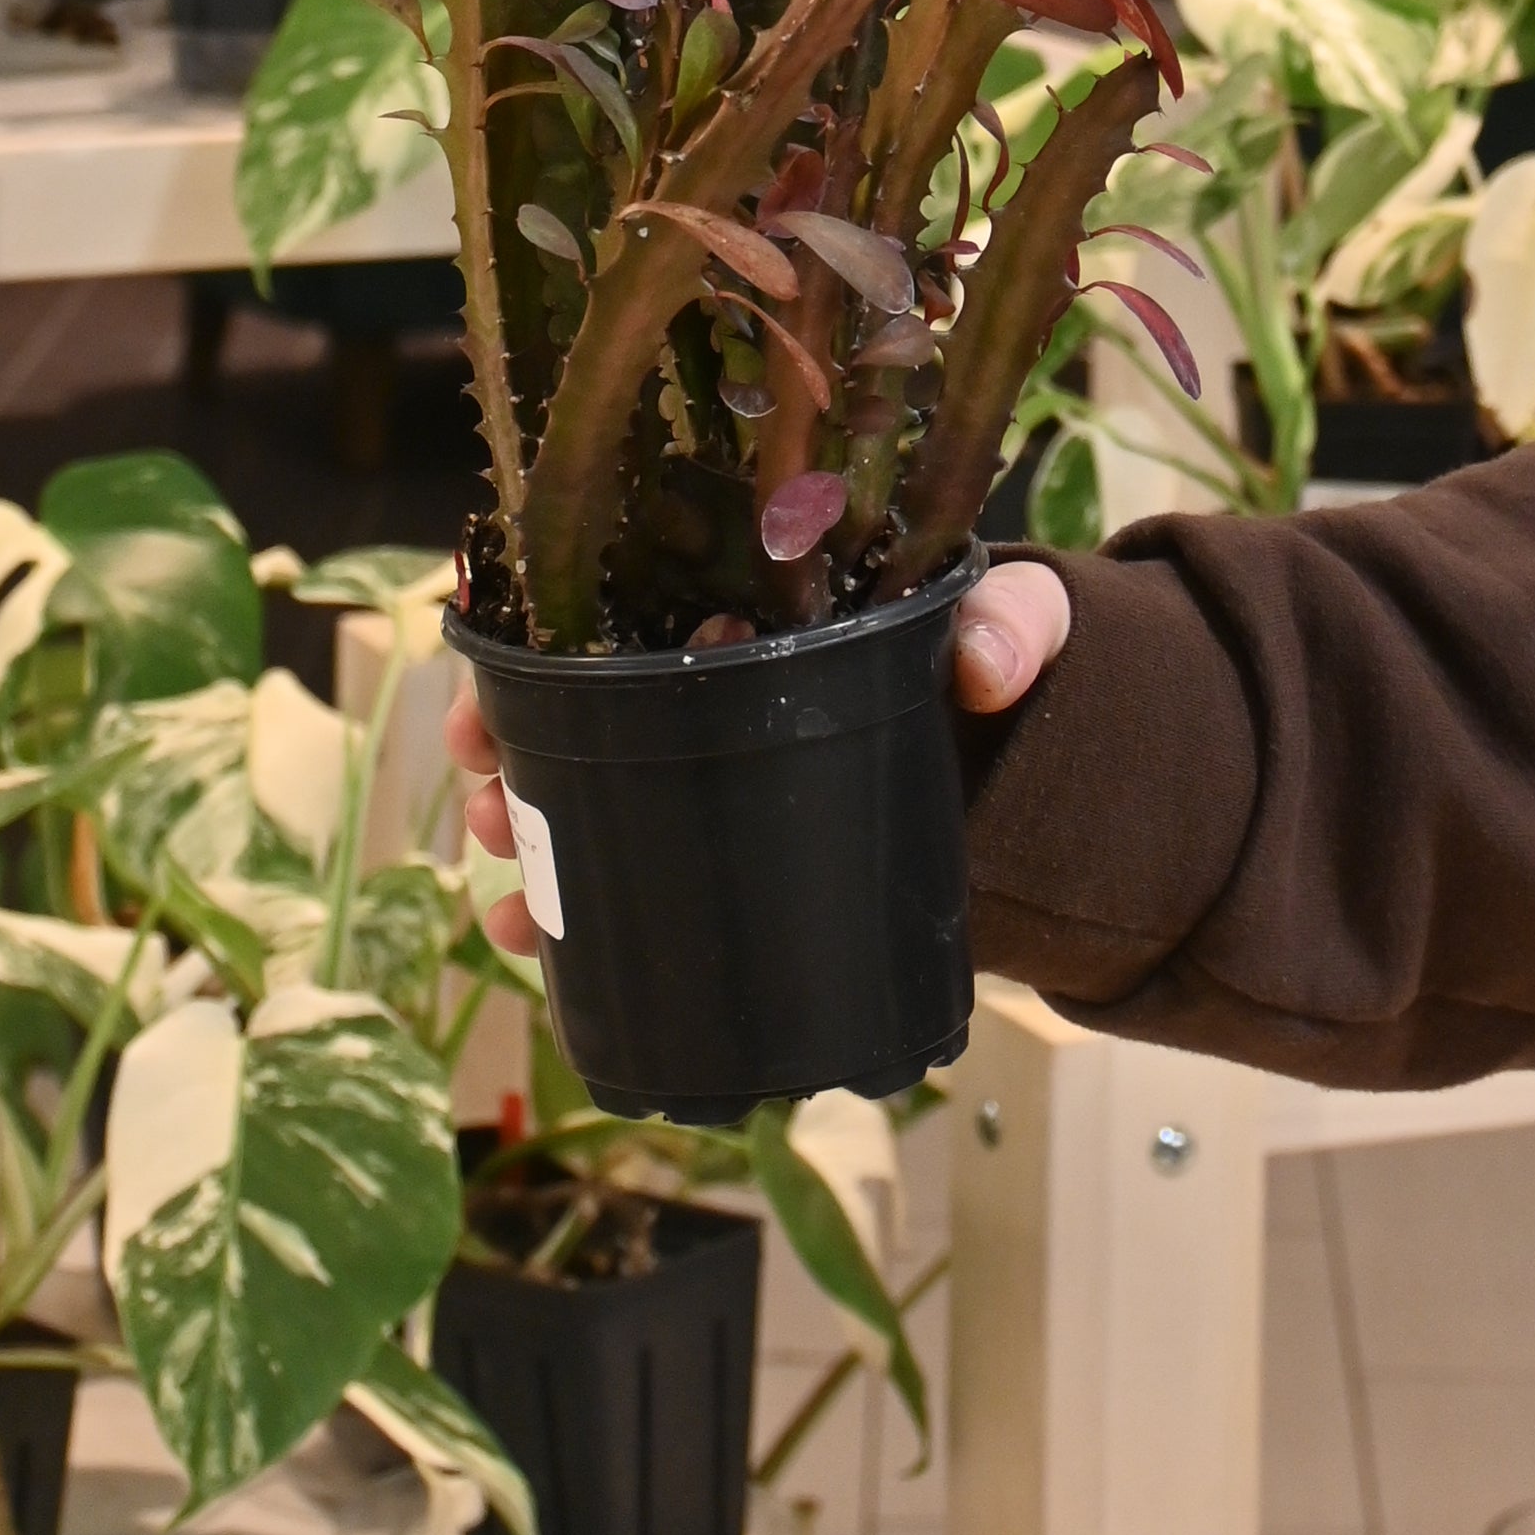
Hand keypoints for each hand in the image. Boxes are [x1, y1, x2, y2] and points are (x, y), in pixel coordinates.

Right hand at [442, 561, 1073, 953]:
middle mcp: (722, 682)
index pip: (635, 595)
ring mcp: (723, 770)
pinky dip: (570, 906)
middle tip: (481, 778)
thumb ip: (1017, 625)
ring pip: (588, 783)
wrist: (1054, 772)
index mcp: (769, 608)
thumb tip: (987, 667)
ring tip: (499, 877)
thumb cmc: (1017, 669)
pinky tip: (526, 938)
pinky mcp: (742, 849)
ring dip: (522, 824)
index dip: (549, 624)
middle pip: (581, 694)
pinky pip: (635, 869)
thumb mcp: (1028, 623)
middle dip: (508, 732)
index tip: (497, 664)